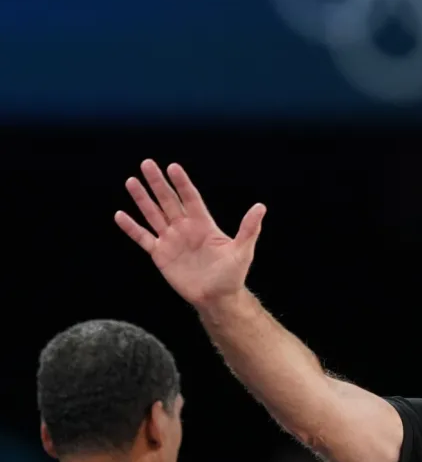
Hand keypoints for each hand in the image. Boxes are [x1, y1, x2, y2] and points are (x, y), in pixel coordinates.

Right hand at [115, 160, 266, 307]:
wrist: (216, 297)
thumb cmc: (232, 274)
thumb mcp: (242, 251)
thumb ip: (249, 229)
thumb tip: (261, 206)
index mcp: (203, 224)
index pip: (191, 198)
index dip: (182, 183)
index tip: (173, 167)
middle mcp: (185, 228)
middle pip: (169, 201)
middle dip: (158, 183)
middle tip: (147, 164)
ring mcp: (171, 240)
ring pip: (153, 215)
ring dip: (142, 199)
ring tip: (131, 181)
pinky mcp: (161, 254)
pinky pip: (143, 238)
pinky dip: (131, 228)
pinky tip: (120, 215)